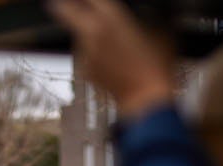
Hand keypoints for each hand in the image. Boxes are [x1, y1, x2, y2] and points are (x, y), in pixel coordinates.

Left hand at [47, 0, 175, 117]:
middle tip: (70, 5)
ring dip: (86, 32)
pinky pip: (84, 53)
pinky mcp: (84, 70)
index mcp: (110, 17)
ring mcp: (85, 53)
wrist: (146, 99)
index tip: (88, 0)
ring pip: (76, 33)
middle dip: (64, 5)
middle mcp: (91, 32)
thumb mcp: (159, 29)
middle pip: (63, 9)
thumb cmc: (156, 65)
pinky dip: (92, 52)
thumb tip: (141, 11)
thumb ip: (144, 14)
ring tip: (109, 40)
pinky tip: (111, 58)